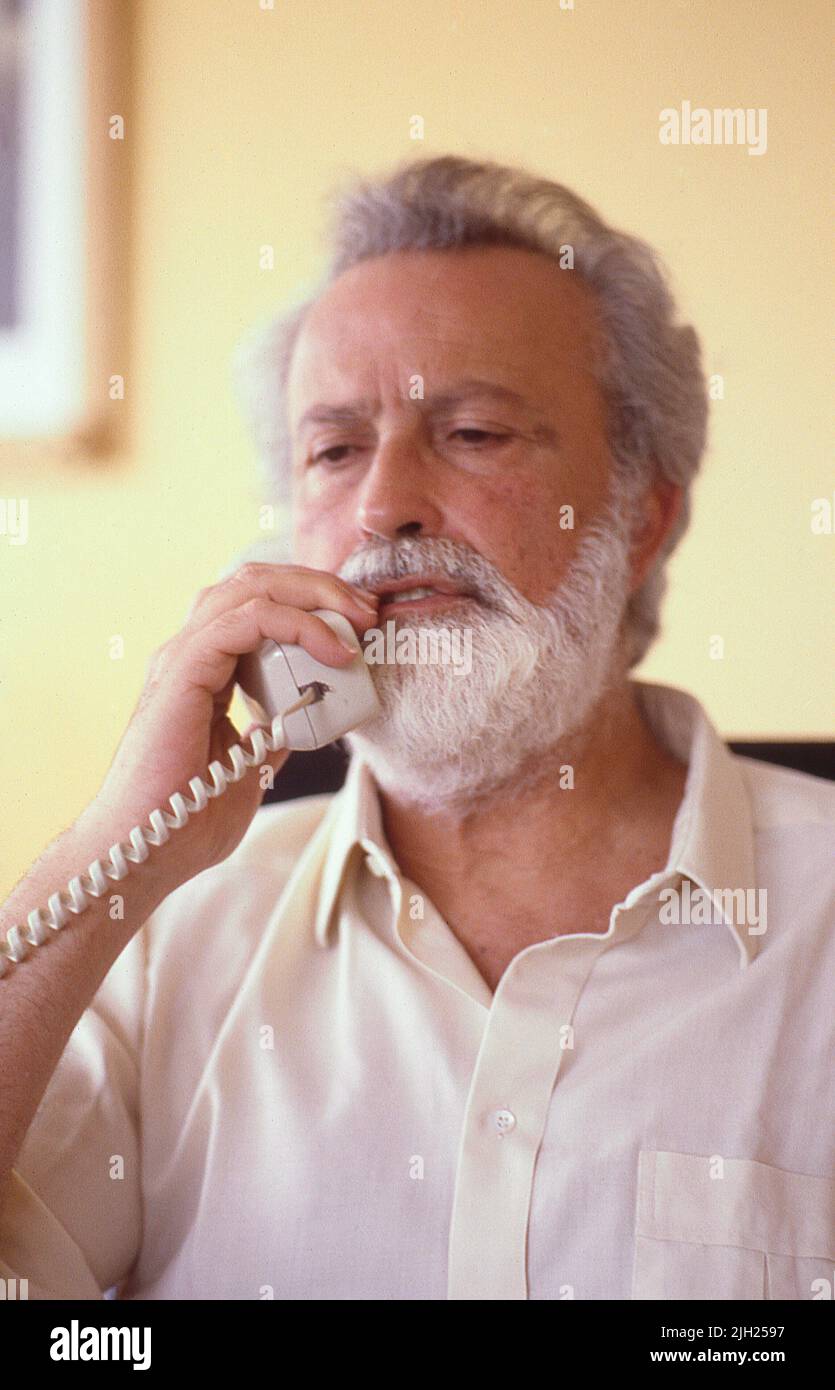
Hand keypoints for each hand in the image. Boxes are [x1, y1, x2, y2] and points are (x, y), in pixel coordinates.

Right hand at [85, 564, 378, 886]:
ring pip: (252, 587)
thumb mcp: (249, 763)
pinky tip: (333, 651)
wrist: (146, 851)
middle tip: (368, 611)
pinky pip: (245, 620)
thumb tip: (305, 713)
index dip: (312, 601)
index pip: (258, 603)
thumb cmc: (188, 816)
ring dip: (315, 595)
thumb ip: (271, 730)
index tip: (361, 625)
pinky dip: (296, 624)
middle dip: (321, 586)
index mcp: (204, 668)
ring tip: (358, 620)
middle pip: (257, 581)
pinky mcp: (182, 671)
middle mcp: (190, 651)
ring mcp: (183, 657)